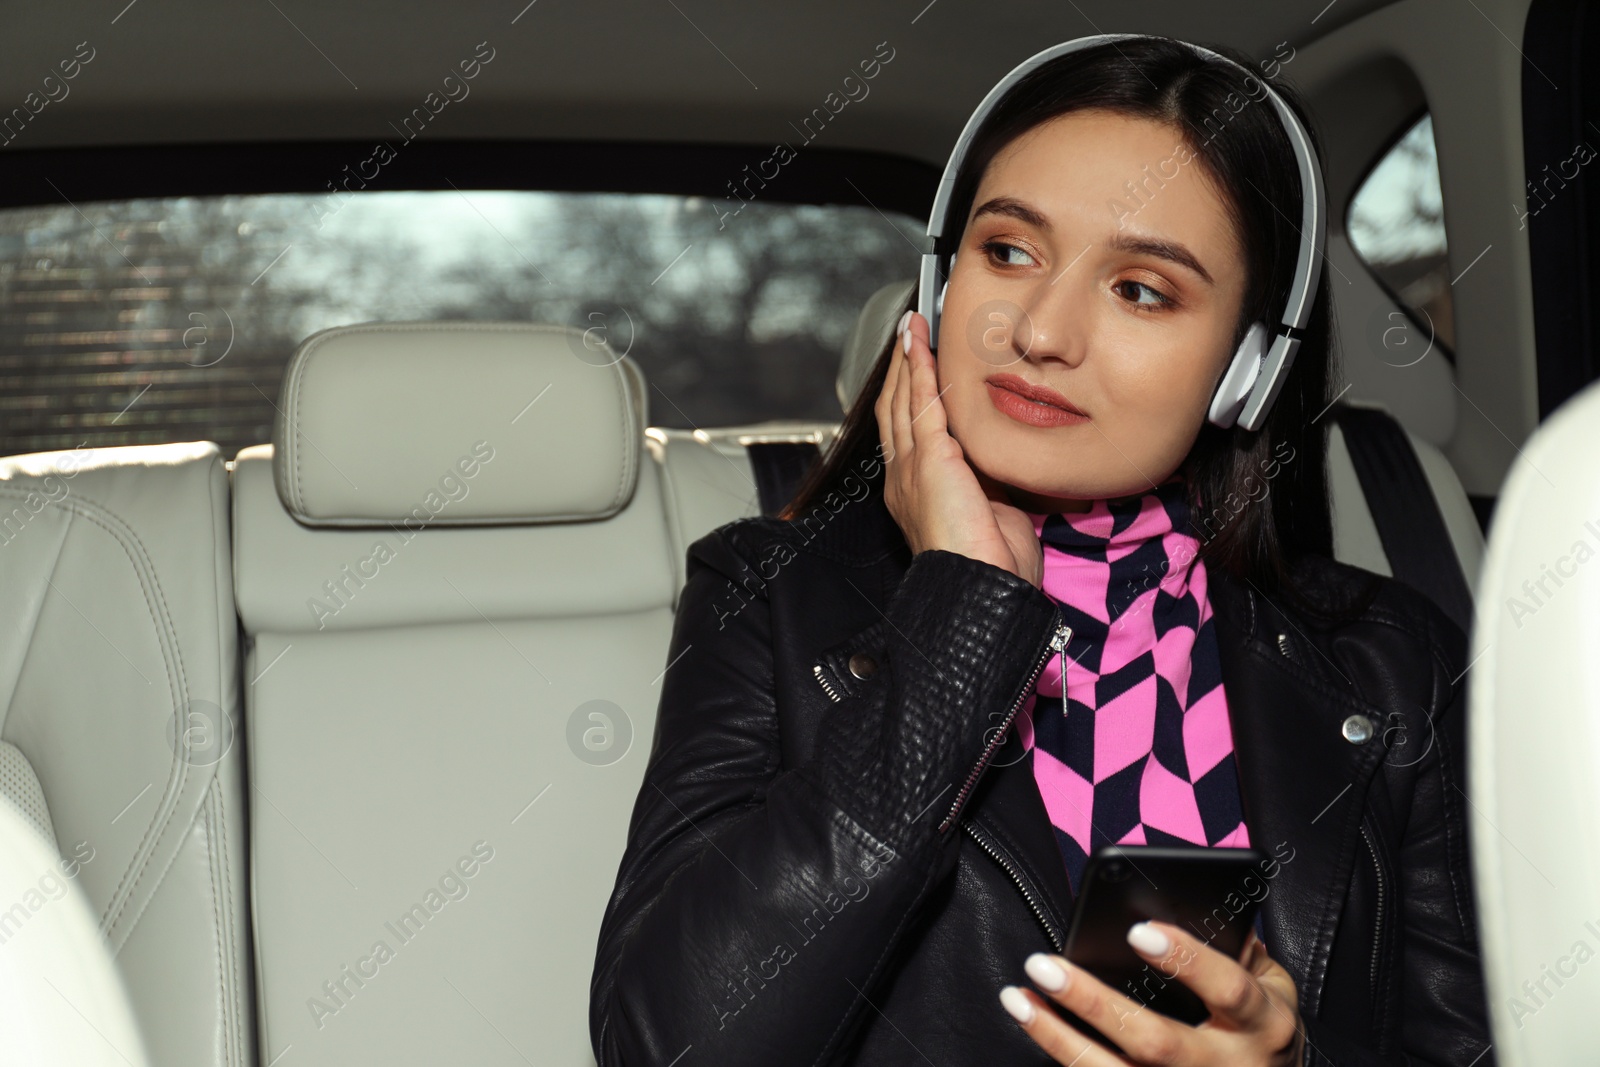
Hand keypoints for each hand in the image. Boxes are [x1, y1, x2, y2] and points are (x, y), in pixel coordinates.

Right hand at [876, 309, 1043, 588]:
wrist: (980, 588)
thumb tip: (1002, 456)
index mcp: (915, 496)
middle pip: (894, 411)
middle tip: (908, 337)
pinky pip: (919, 399)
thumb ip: (989, 481)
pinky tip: (917, 339)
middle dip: (899, 372)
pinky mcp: (929, 456)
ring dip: (905, 360)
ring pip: (901, 399)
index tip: (917, 373)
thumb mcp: (992, 513)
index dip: (908, 401)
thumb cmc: (990, 566)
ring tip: (910, 327)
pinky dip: (916, 364)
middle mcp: (904, 478)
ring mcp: (911, 466)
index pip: (907, 436)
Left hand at [999, 923, 1305, 1065]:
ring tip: (1019, 999)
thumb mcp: (1272, 988)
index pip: (1227, 990)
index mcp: (1263, 1023)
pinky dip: (1066, 1058)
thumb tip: (1197, 905)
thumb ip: (1241, 951)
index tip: (1137, 931)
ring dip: (1060, 1038)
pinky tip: (1036, 1028)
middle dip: (1094, 1003)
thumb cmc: (1263, 1030)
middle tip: (1045, 965)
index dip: (1186, 960)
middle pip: (1155, 1042)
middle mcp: (1226, 1066)